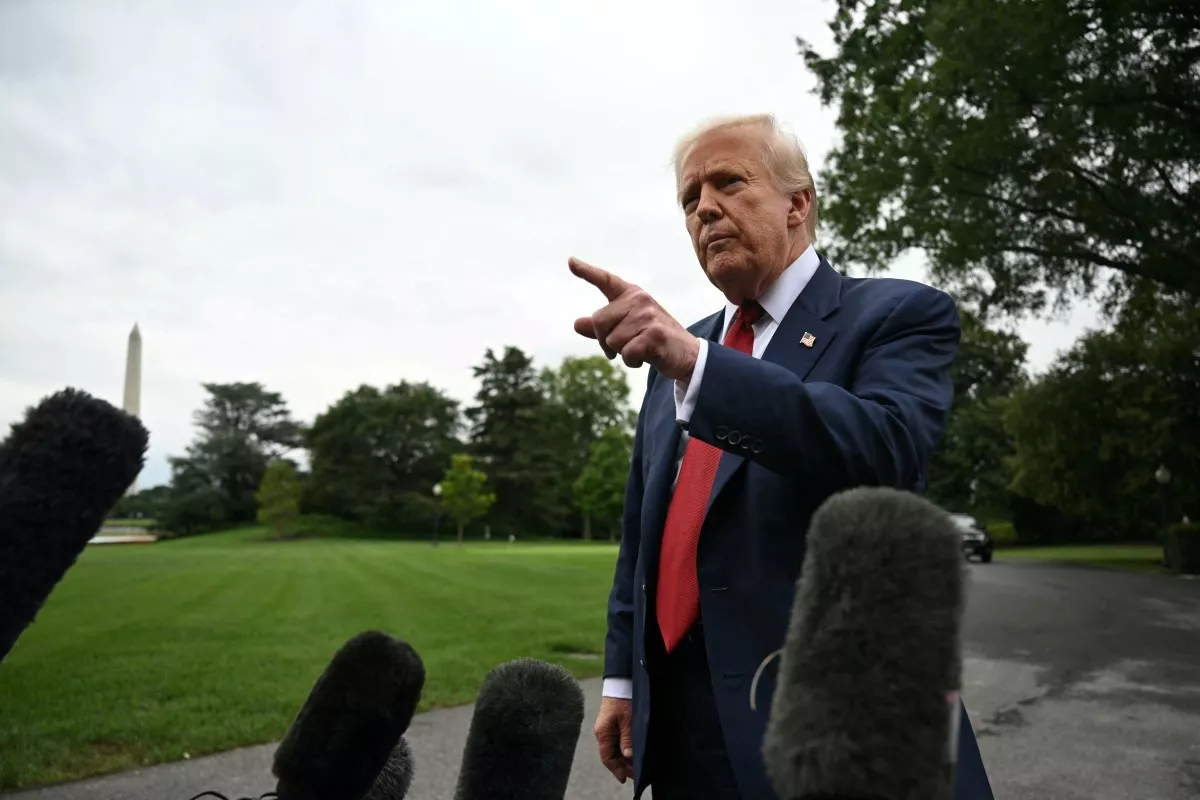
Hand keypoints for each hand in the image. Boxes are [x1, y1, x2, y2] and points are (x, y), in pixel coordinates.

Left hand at [570, 257, 699, 380]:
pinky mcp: (654, 334)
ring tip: (641, 350)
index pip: (606, 281)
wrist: (686, 354)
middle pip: (598, 321)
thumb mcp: (627, 331)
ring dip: (622, 353)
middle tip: (622, 348)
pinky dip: (632, 361)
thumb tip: (576, 324)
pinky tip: (646, 357)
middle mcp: (639, 300)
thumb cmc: (653, 340)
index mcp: (632, 295)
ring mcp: (647, 316)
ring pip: (612, 341)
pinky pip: (626, 353)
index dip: (587, 271)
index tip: (570, 261)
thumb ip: (602, 328)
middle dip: (604, 341)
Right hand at [594, 696, 634, 783]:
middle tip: (635, 774)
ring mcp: (606, 729)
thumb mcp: (628, 720)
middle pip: (610, 755)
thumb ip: (627, 739)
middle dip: (622, 766)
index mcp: (603, 733)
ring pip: (614, 750)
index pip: (607, 757)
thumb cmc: (623, 700)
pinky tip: (632, 754)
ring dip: (623, 759)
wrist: (620, 683)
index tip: (624, 779)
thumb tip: (628, 757)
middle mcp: (602, 733)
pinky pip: (616, 742)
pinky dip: (623, 750)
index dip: (616, 769)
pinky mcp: (612, 725)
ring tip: (635, 766)